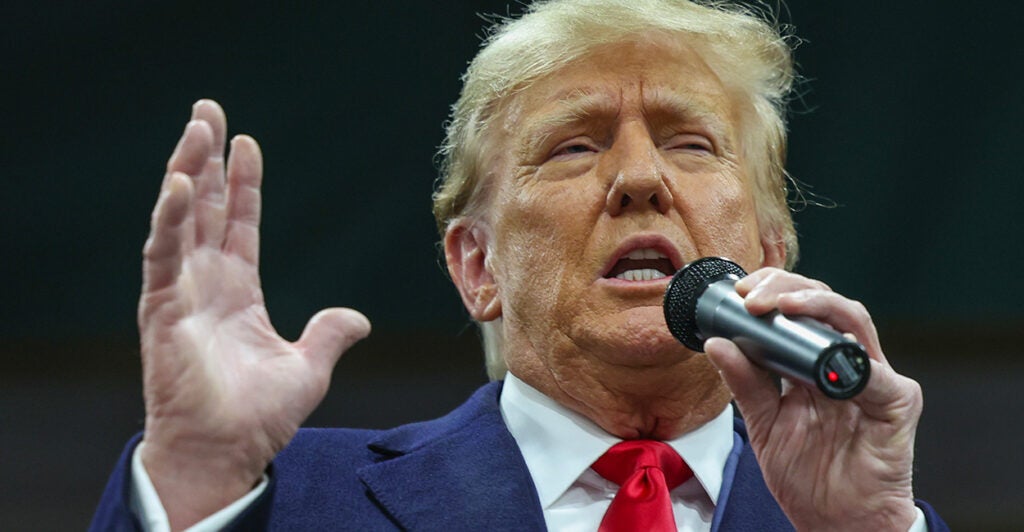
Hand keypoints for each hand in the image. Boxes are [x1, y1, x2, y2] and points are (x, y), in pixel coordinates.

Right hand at [138, 100, 370, 528]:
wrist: (227, 453)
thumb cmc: (258, 417)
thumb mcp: (308, 368)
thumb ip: (329, 335)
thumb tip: (359, 318)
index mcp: (236, 292)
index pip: (238, 224)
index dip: (242, 184)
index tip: (247, 144)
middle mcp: (205, 284)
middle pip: (204, 207)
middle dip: (205, 158)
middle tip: (207, 110)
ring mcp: (181, 293)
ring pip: (180, 219)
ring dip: (186, 171)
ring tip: (196, 127)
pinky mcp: (163, 310)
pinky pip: (163, 255)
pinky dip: (169, 219)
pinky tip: (179, 184)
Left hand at [704, 268, 920, 530]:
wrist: (836, 522)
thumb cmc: (807, 474)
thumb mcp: (763, 423)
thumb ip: (745, 383)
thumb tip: (717, 343)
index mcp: (814, 362)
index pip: (799, 308)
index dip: (771, 290)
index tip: (738, 292)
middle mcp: (845, 361)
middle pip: (824, 303)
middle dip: (786, 288)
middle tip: (751, 295)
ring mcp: (875, 377)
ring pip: (853, 320)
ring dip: (816, 306)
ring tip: (781, 306)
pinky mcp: (897, 401)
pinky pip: (877, 374)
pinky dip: (851, 362)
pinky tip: (825, 359)